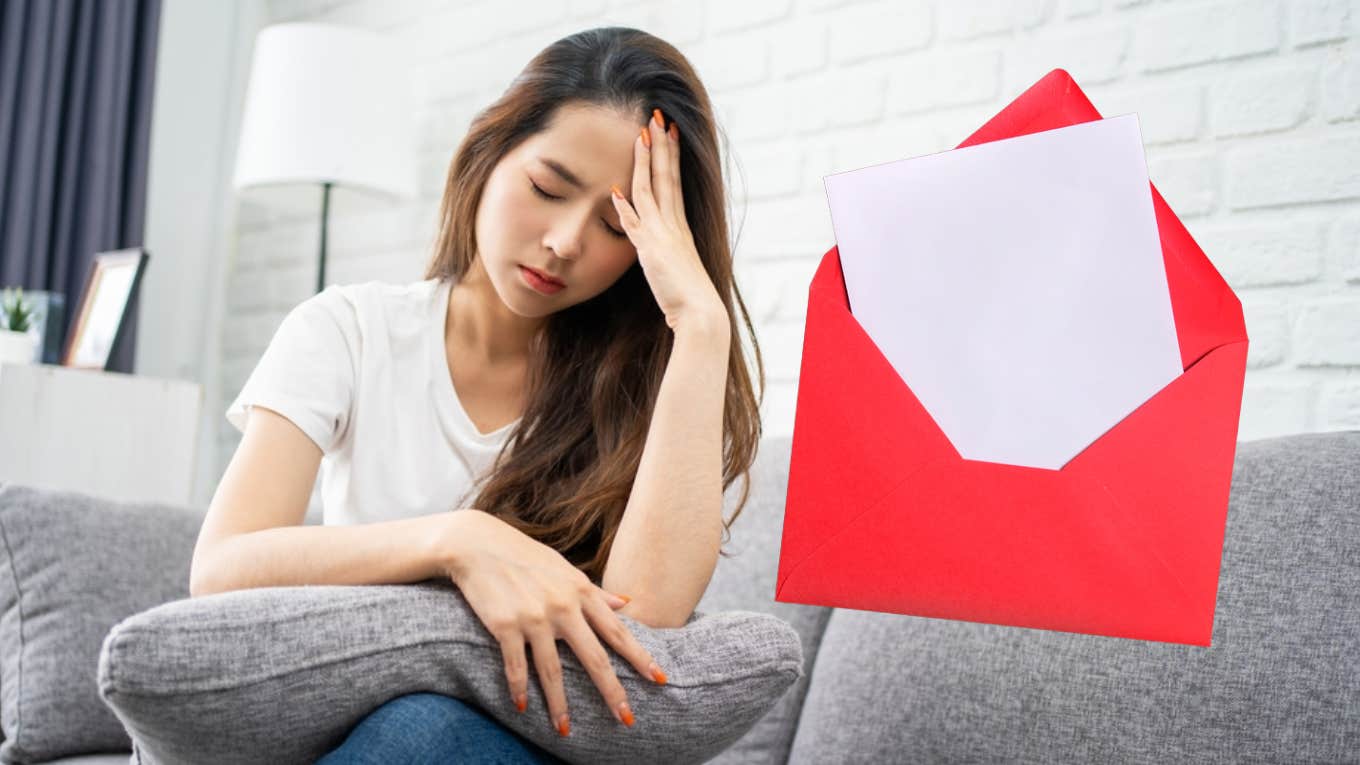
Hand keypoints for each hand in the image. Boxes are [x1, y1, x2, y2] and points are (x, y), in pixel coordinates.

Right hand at [436, 509, 667, 736]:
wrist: (478, 544)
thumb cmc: (524, 556)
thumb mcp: (564, 568)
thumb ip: (594, 590)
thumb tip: (625, 602)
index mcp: (581, 592)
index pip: (617, 632)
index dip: (640, 657)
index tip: (659, 679)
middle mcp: (563, 607)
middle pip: (594, 658)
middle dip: (613, 691)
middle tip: (627, 719)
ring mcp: (534, 618)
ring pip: (553, 671)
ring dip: (560, 705)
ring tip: (565, 730)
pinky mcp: (505, 626)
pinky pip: (516, 666)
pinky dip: (519, 689)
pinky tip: (522, 707)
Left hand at [611, 107, 727, 332]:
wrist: (701, 313)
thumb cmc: (690, 295)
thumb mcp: (676, 265)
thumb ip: (662, 248)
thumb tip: (651, 241)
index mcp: (680, 226)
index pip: (673, 182)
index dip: (669, 155)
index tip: (668, 131)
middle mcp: (673, 225)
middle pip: (665, 177)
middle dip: (661, 145)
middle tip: (658, 117)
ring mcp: (663, 235)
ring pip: (651, 190)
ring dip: (645, 162)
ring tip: (642, 134)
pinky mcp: (651, 251)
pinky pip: (636, 225)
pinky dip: (625, 208)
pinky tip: (614, 190)